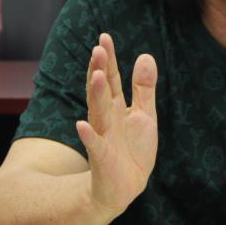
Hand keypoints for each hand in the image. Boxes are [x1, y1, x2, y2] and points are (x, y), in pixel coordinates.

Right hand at [74, 33, 157, 216]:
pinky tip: (80, 124)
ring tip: (95, 76)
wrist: (125, 187)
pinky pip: (94, 145)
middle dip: (100, 70)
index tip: (104, 37)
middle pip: (102, 91)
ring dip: (96, 95)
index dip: (109, 59)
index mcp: (116, 107)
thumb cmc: (132, 149)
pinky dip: (88, 135)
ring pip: (98, 113)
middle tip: (98, 49)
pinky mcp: (103, 158)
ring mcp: (103, 137)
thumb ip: (143, 87)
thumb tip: (145, 55)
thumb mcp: (144, 114)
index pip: (111, 78)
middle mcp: (106, 118)